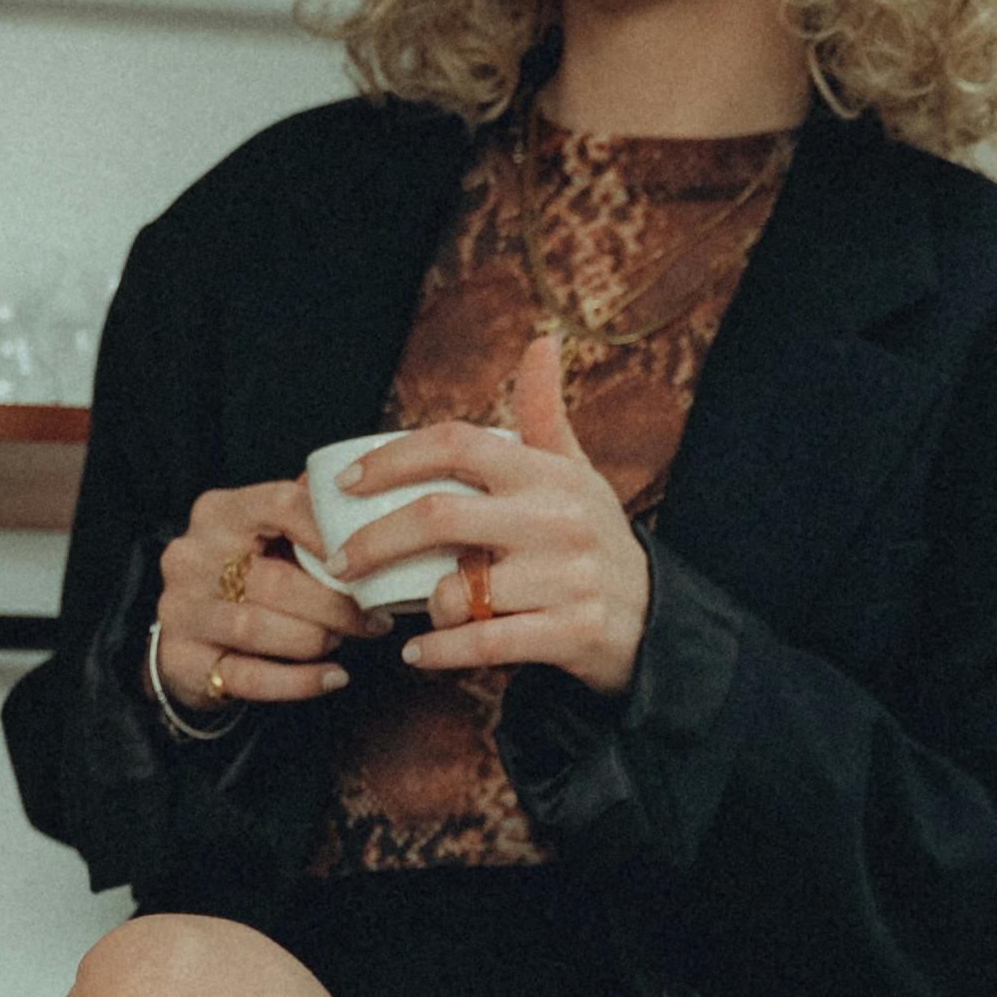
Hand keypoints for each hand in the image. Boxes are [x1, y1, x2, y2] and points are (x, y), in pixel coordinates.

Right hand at [151, 477, 377, 712]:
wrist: (190, 631)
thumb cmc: (246, 575)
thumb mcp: (268, 534)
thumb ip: (309, 518)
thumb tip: (371, 509)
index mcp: (218, 513)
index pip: (282, 506)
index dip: (332, 536)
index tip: (369, 562)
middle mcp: (191, 557)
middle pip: (274, 579)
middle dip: (335, 604)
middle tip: (373, 618)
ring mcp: (181, 610)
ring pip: (257, 628)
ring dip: (315, 638)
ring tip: (345, 639)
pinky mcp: (182, 661)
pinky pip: (249, 677)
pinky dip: (300, 681)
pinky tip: (333, 677)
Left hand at [337, 338, 651, 699]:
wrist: (655, 616)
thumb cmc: (594, 536)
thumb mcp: (576, 473)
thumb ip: (545, 415)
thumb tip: (542, 342)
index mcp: (544, 473)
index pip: (455, 445)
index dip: (392, 459)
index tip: (347, 483)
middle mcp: (554, 519)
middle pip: (437, 516)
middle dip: (375, 540)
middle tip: (341, 561)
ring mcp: (565, 577)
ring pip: (457, 590)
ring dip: (421, 607)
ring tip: (416, 612)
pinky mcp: (571, 632)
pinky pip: (484, 642)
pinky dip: (440, 652)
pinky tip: (417, 654)